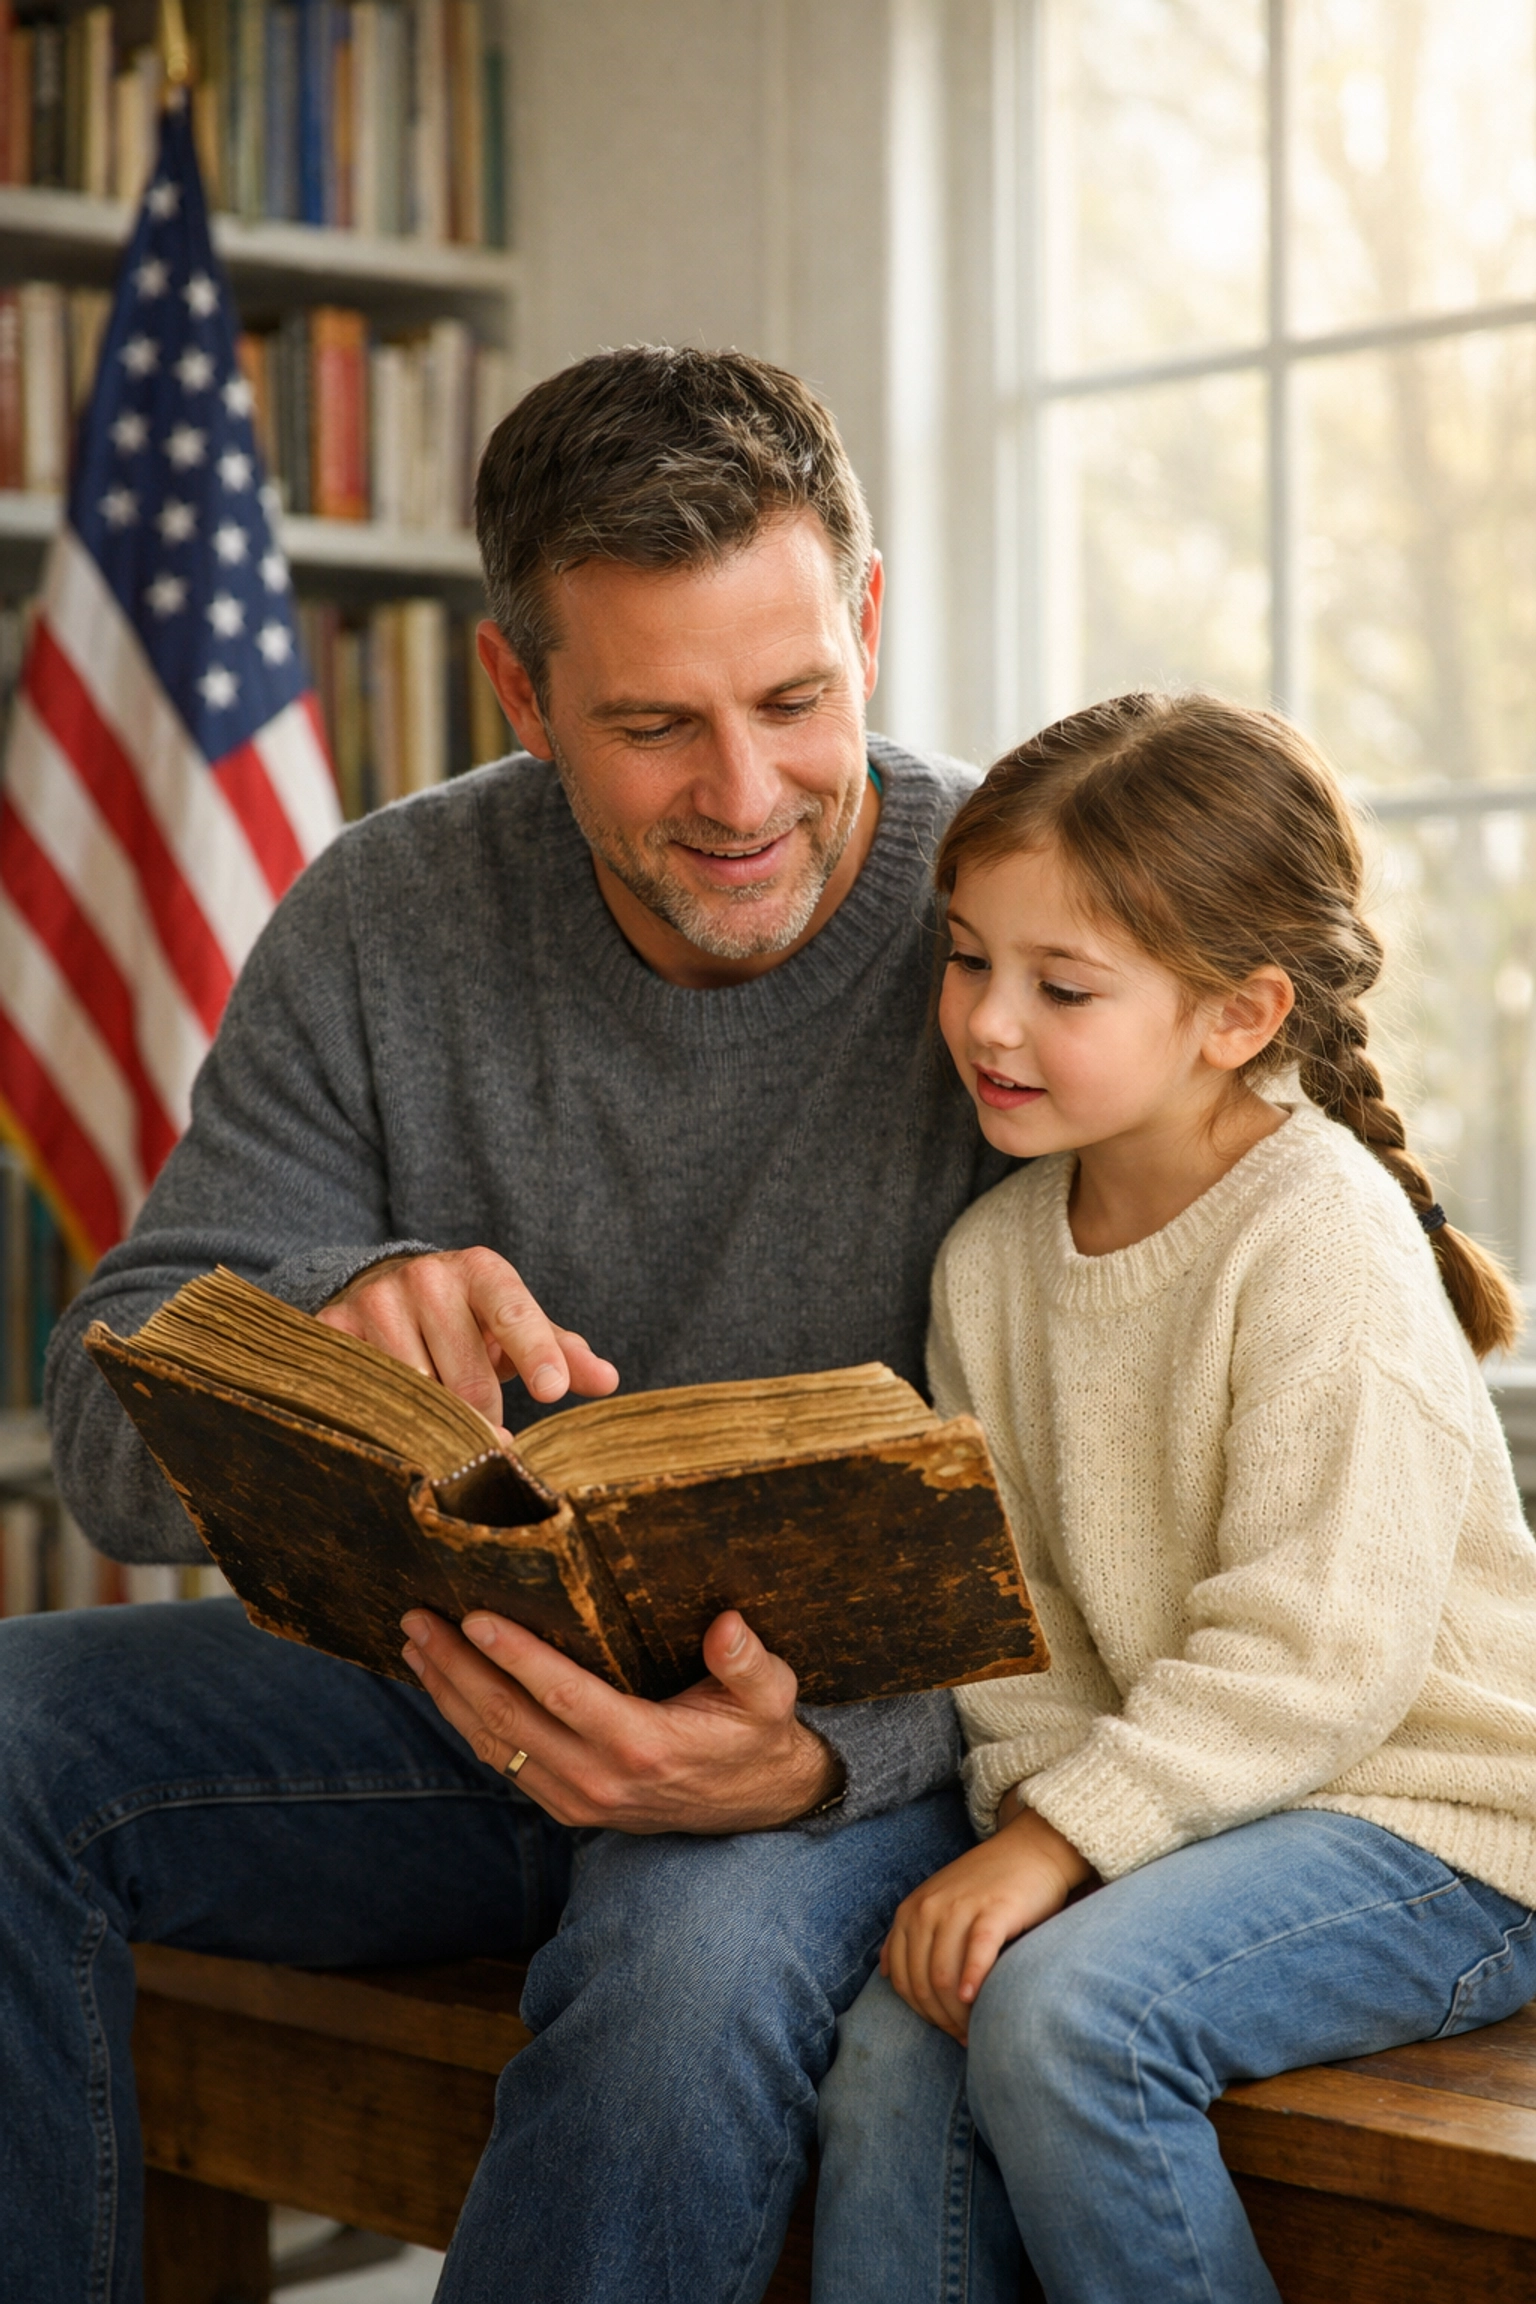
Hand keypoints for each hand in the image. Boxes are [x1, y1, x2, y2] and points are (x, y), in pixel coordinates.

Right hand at [317, 1246, 618, 1422]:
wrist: (380, 1289)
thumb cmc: (466, 1319)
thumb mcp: (514, 1326)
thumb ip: (562, 1351)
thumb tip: (608, 1381)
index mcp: (481, 1271)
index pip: (514, 1313)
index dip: (536, 1353)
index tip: (552, 1391)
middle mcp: (426, 1277)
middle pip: (467, 1380)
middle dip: (484, 1423)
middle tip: (489, 1440)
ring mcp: (375, 1301)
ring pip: (417, 1396)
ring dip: (434, 1422)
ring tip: (438, 1415)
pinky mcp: (333, 1329)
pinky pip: (371, 1397)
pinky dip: (390, 1419)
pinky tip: (397, 1417)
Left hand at [399, 1605, 842, 1834]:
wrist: (758, 1807)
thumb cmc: (757, 1735)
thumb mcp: (771, 1696)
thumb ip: (749, 1662)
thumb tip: (726, 1625)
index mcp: (642, 1745)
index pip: (562, 1695)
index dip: (514, 1656)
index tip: (472, 1616)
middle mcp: (599, 1779)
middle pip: (508, 1719)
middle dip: (456, 1666)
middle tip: (417, 1618)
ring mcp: (576, 1799)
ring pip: (493, 1745)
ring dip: (448, 1693)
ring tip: (415, 1644)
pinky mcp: (566, 1806)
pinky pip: (501, 1763)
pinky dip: (465, 1723)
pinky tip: (443, 1688)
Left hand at [881, 1801, 1092, 2041]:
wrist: (1032, 1851)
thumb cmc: (986, 1886)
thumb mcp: (937, 1902)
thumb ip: (911, 1934)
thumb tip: (884, 1973)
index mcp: (910, 1911)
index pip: (902, 1979)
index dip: (921, 2013)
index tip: (944, 2029)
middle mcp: (928, 1909)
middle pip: (922, 1983)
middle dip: (941, 2019)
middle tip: (963, 2038)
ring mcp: (959, 1908)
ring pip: (944, 1976)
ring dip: (958, 2013)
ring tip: (975, 2032)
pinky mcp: (993, 1910)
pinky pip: (976, 1953)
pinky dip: (973, 1981)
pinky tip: (976, 1999)